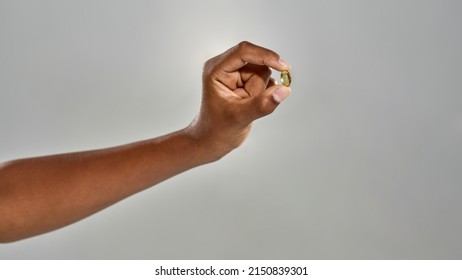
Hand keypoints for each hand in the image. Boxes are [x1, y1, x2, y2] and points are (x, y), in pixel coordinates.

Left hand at [186, 41, 290, 159]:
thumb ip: (262, 104)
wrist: (213, 140)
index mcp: (216, 69)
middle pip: (256, 62)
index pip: (243, 52)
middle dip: (260, 83)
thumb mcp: (240, 117)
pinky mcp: (245, 81)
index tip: (283, 66)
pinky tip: (251, 104)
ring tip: (246, 105)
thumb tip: (284, 90)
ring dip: (261, 90)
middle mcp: (225, 67)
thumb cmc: (218, 129)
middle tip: (250, 102)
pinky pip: (266, 80)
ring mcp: (236, 74)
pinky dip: (265, 93)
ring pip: (263, 72)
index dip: (265, 56)